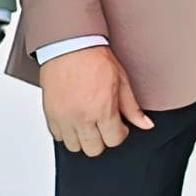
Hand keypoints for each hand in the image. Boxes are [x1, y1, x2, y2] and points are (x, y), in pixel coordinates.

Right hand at [40, 44, 154, 155]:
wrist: (69, 46)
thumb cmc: (95, 59)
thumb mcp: (122, 82)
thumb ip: (133, 108)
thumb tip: (146, 124)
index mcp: (102, 111)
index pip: (113, 141)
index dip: (120, 134)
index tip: (119, 126)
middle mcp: (82, 118)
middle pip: (93, 149)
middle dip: (102, 140)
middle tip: (104, 126)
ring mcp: (64, 118)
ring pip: (74, 146)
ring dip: (83, 138)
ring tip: (88, 123)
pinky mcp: (50, 114)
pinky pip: (57, 136)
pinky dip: (66, 132)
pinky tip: (74, 120)